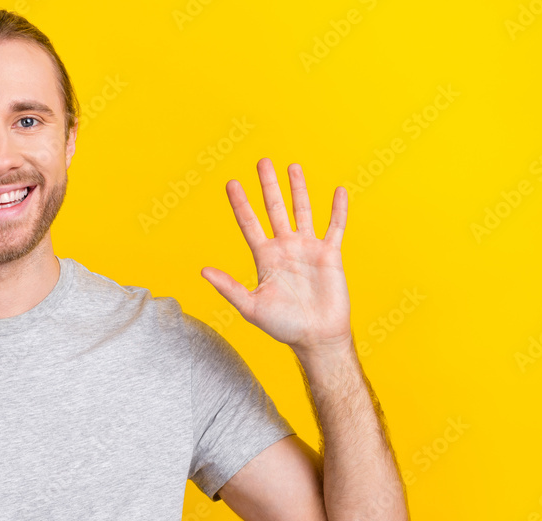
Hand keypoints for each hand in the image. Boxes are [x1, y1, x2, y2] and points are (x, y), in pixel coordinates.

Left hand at [200, 158, 352, 355]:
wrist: (316, 337)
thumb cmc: (283, 326)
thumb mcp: (251, 307)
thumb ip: (228, 287)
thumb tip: (202, 271)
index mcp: (265, 258)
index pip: (250, 223)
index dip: (240, 204)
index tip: (232, 183)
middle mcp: (285, 248)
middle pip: (275, 209)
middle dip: (268, 186)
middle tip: (261, 161)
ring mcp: (308, 248)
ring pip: (302, 210)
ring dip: (298, 189)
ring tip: (292, 166)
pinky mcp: (330, 254)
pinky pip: (335, 226)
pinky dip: (338, 209)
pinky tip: (339, 190)